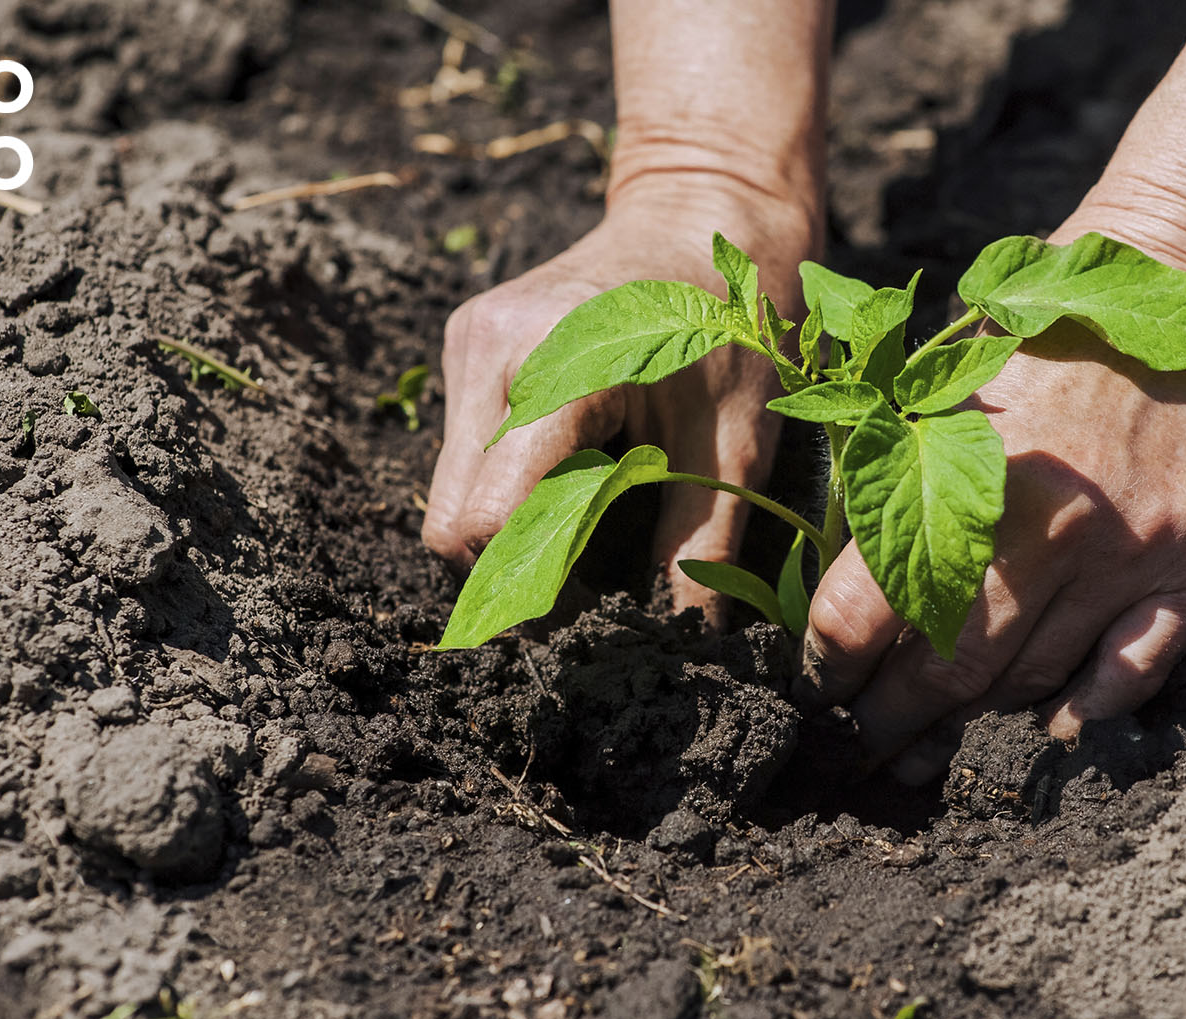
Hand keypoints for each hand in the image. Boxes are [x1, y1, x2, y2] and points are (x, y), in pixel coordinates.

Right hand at [421, 184, 812, 616]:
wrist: (701, 214)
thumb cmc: (732, 321)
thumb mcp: (736, 440)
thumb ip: (703, 542)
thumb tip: (688, 637)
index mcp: (557, 374)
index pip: (489, 521)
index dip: (529, 588)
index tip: (586, 616)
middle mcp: (492, 355)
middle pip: (451, 520)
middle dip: (509, 570)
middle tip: (583, 593)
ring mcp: (469, 346)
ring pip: (449, 492)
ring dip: (507, 529)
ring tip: (585, 529)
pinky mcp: (468, 346)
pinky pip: (464, 453)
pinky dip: (506, 486)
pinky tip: (572, 477)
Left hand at [799, 287, 1185, 782]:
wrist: (1179, 289)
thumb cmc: (1037, 339)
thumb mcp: (943, 390)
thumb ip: (891, 479)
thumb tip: (830, 590)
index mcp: (965, 475)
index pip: (868, 611)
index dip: (828, 669)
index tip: (815, 692)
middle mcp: (1049, 526)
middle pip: (946, 668)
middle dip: (888, 722)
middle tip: (857, 750)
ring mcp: (1128, 553)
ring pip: (1032, 681)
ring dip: (972, 724)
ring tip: (929, 745)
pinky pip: (1135, 671)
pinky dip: (1088, 709)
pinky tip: (1050, 726)